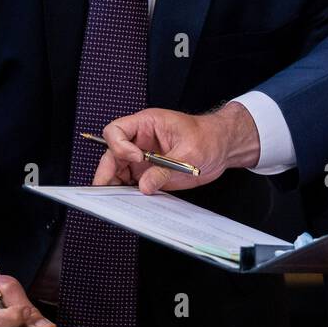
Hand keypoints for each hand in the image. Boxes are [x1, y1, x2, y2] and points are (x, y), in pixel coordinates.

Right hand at [93, 102, 261, 193]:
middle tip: (106, 189)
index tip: (136, 158)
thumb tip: (144, 186)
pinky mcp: (149, 173)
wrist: (222, 148)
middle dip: (107, 171)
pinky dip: (128, 193)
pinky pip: (132, 183)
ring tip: (116, 200)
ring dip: (115, 185)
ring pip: (118, 171)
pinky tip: (130, 202)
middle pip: (111, 154)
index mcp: (147, 124)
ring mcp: (143, 158)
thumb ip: (166, 169)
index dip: (119, 145)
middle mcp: (140, 141)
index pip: (117, 130)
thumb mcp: (190, 152)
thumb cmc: (208, 137)